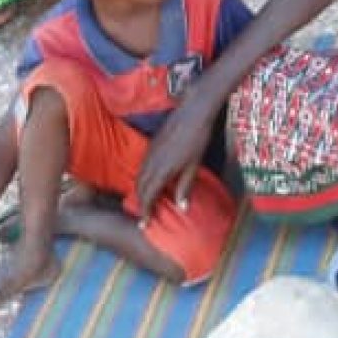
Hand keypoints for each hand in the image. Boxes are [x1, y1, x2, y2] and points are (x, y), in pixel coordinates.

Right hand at [136, 91, 215, 219]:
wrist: (193, 112)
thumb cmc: (198, 138)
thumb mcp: (194, 165)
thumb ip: (185, 186)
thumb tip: (182, 208)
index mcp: (161, 170)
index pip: (148, 196)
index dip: (145, 212)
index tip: (145, 225)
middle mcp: (150, 162)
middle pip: (139, 188)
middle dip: (140, 203)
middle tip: (145, 216)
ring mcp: (149, 152)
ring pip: (139, 176)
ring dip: (140, 190)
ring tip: (146, 201)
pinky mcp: (151, 144)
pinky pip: (142, 166)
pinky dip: (143, 177)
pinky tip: (152, 180)